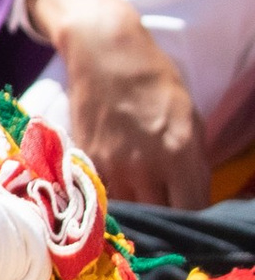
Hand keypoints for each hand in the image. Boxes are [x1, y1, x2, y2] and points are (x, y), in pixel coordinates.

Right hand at [29, 0, 210, 207]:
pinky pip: (101, 196)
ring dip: (136, 216)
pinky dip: (110, 201)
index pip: (190, 210)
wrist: (104, 54)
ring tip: (141, 210)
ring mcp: (111, 166)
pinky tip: (118, 194)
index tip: (192, 225)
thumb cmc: (155, 80)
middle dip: (164, 224)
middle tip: (166, 220)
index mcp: (178, 153)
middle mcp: (144, 166)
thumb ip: (194, 160)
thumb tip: (195, 196)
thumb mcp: (190, 116)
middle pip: (157, 221)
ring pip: (126, 213)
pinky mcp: (86, 163)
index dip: (193, 224)